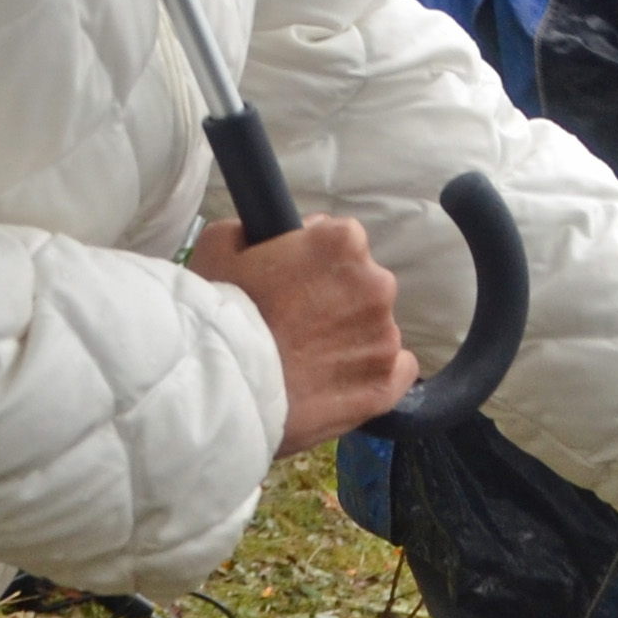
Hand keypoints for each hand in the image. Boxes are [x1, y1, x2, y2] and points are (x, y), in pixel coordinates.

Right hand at [189, 215, 419, 454]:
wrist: (220, 386)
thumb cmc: (218, 310)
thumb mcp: (221, 243)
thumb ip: (258, 231)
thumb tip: (279, 236)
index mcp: (343, 241)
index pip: (341, 239)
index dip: (312, 259)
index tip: (289, 281)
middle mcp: (377, 283)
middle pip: (362, 284)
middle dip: (334, 298)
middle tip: (293, 323)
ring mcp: (384, 336)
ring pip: (374, 327)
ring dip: (349, 336)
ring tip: (306, 359)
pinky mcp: (384, 383)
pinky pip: (398, 369)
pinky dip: (374, 371)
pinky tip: (344, 378)